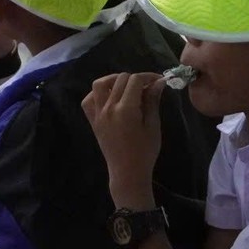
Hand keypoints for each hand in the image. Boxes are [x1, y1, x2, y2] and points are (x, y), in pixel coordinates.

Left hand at [84, 72, 165, 202]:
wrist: (127, 172)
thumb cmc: (145, 151)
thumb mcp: (153, 125)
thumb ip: (152, 100)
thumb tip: (159, 81)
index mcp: (126, 109)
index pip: (135, 80)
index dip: (149, 76)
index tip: (159, 81)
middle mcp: (109, 108)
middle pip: (120, 79)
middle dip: (136, 79)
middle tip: (147, 88)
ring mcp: (98, 114)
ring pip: (100, 84)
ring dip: (114, 80)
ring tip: (127, 88)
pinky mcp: (93, 121)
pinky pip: (89, 100)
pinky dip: (98, 94)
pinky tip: (110, 98)